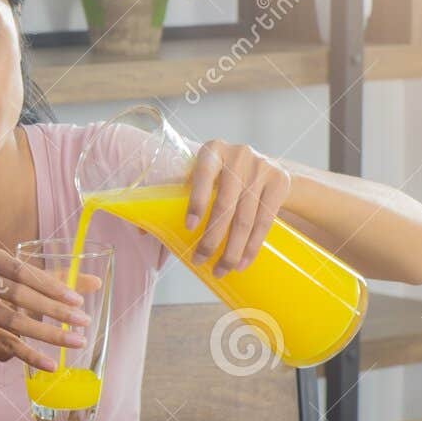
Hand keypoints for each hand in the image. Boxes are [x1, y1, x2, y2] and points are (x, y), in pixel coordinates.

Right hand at [0, 247, 99, 370]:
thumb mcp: (5, 275)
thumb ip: (48, 279)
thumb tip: (95, 282)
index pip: (24, 272)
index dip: (51, 287)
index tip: (77, 300)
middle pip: (20, 297)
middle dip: (55, 311)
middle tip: (83, 322)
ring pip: (12, 323)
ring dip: (47, 335)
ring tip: (74, 342)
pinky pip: (2, 343)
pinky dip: (28, 355)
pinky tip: (49, 363)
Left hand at [184, 139, 291, 277]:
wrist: (267, 169)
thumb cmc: (222, 178)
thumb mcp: (202, 178)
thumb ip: (176, 198)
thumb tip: (142, 232)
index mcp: (212, 151)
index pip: (202, 176)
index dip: (196, 202)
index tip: (188, 228)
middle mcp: (238, 155)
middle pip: (225, 204)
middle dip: (211, 238)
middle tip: (200, 261)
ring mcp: (262, 168)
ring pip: (245, 218)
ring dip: (232, 249)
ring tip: (221, 270)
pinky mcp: (280, 182)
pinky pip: (265, 221)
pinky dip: (252, 246)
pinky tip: (242, 262)